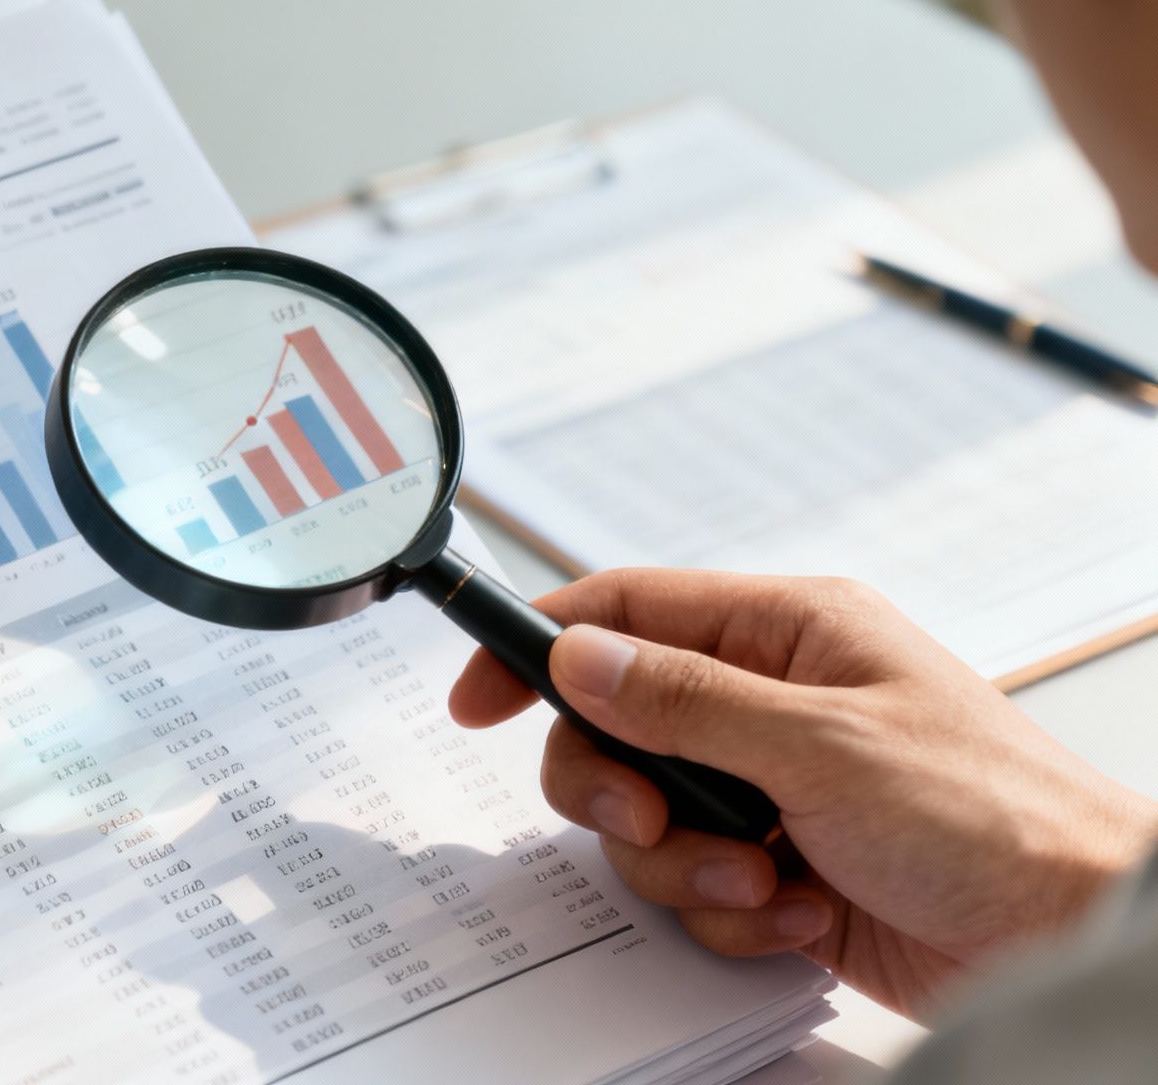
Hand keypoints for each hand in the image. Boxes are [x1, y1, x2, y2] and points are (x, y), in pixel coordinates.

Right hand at [451, 569, 1157, 1018]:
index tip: (476, 699)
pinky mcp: (776, 864)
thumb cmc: (990, 815)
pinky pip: (693, 887)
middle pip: (612, 727)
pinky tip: (807, 911)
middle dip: (616, 788)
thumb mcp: (821, 744)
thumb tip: (576, 654)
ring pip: (643, 819)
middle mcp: (767, 702)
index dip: (538, 647)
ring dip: (688, 867)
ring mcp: (768, 787)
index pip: (626, 611)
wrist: (1070, 935)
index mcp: (785, 632)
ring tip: (768, 882)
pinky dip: (735, 913)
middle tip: (649, 821)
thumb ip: (683, 698)